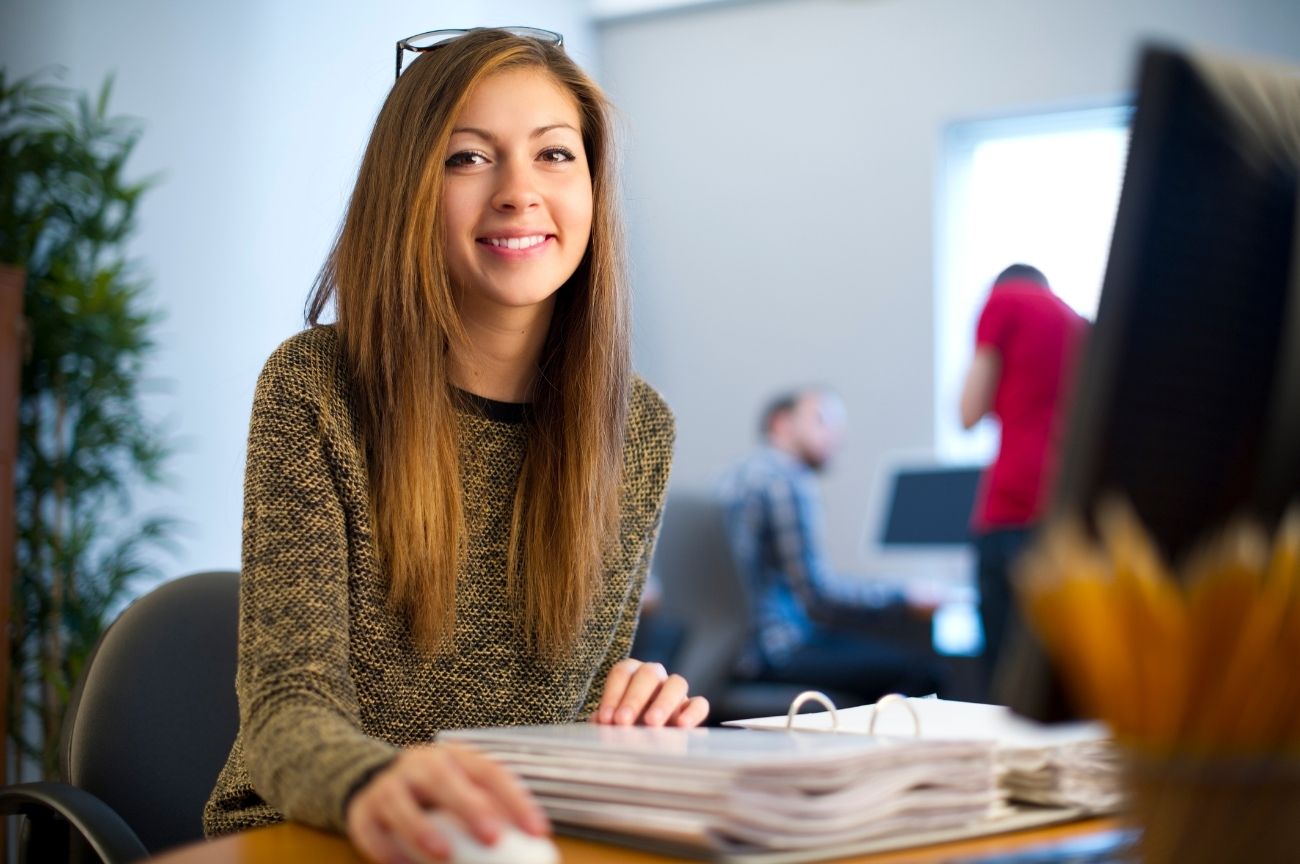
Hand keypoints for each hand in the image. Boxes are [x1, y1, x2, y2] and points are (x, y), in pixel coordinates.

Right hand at [345, 742, 548, 863]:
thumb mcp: (465, 792)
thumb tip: (532, 844)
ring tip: (444, 856)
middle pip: (443, 778)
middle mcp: (420, 764)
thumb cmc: (436, 795)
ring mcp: (388, 786)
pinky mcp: (362, 811)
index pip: (489, 772)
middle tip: (492, 837)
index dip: (515, 800)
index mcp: (455, 757)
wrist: (375, 783)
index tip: (537, 831)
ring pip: (400, 802)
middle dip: (469, 806)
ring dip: (422, 830)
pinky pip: (371, 830)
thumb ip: (492, 812)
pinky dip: (387, 850)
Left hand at [592, 658, 709, 727]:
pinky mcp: (693, 709)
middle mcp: (655, 677)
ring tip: (652, 724)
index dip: (613, 694)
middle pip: (648, 674)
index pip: (623, 672)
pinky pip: (700, 703)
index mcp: (631, 674)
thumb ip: (604, 721)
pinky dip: (692, 713)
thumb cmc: (622, 730)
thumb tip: (598, 722)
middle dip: (634, 698)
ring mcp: (676, 692)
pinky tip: (681, 726)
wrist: (644, 747)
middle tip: (623, 722)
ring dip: (663, 702)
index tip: (605, 719)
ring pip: (677, 683)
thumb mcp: (609, 725)